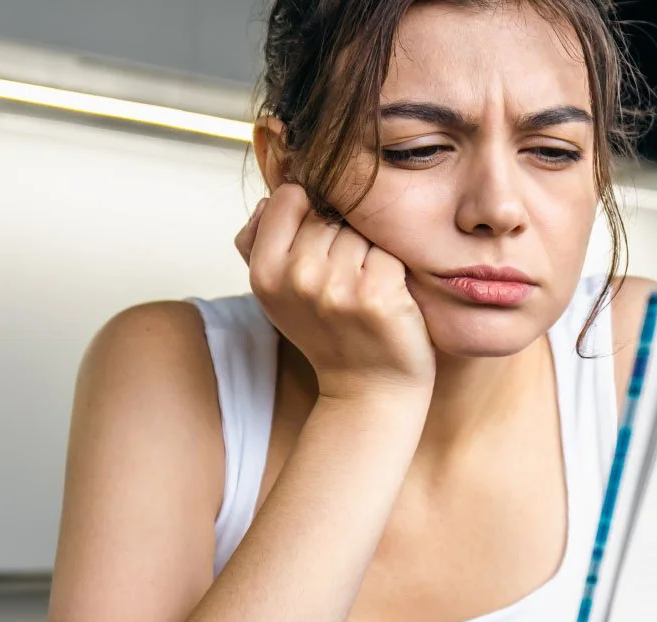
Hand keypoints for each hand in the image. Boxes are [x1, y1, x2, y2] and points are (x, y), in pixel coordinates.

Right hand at [234, 185, 435, 400]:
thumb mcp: (277, 291)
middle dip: (343, 235)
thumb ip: (260, 240)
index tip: (318, 250)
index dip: (310, 215)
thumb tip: (270, 198)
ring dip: (370, 251)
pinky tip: (388, 296)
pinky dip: (395, 267)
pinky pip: (390, 248)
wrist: (369, 389)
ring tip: (364, 288)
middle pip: (330, 212)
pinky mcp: (378, 293)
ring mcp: (338, 286)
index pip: (290, 197)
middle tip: (345, 279)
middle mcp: (297, 277)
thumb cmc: (328, 333)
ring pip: (361, 227)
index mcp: (264, 273)